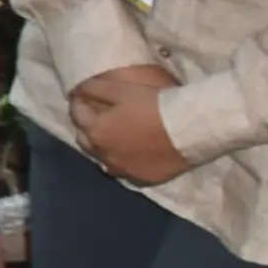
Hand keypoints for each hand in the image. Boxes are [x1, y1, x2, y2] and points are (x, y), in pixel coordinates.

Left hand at [70, 64, 195, 185]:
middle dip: (87, 126)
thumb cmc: (155, 105)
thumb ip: (95, 89)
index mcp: (96, 132)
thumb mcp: (122, 89)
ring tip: (113, 133)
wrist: (190, 129)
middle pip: (85, 139)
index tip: (83, 96)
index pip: (77, 115)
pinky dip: (121, 160)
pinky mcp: (142, 179)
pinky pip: (123, 170)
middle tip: (97, 115)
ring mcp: (123, 170)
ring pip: (102, 157)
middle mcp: (104, 155)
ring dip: (103, 145)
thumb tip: (78, 90)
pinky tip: (130, 151)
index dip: (79, 103)